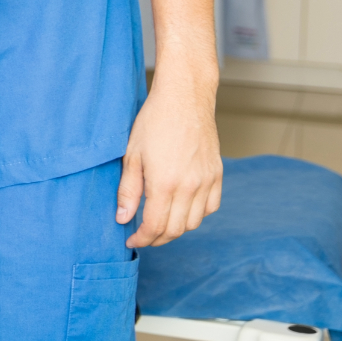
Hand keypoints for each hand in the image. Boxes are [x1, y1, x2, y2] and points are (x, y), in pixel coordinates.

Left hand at [117, 66, 221, 248]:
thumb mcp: (131, 155)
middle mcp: (190, 186)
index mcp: (165, 183)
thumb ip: (128, 190)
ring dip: (176, 229)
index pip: (155, 226)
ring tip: (158, 223)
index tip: (131, 241)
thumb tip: (123, 218)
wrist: (184, 99)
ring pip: (194, 222)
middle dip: (157, 238)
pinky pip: (211, 207)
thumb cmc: (154, 122)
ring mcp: (207, 181)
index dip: (142, 239)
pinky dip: (196, 215)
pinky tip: (181, 209)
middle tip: (142, 236)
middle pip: (176, 229)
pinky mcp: (218, 174)